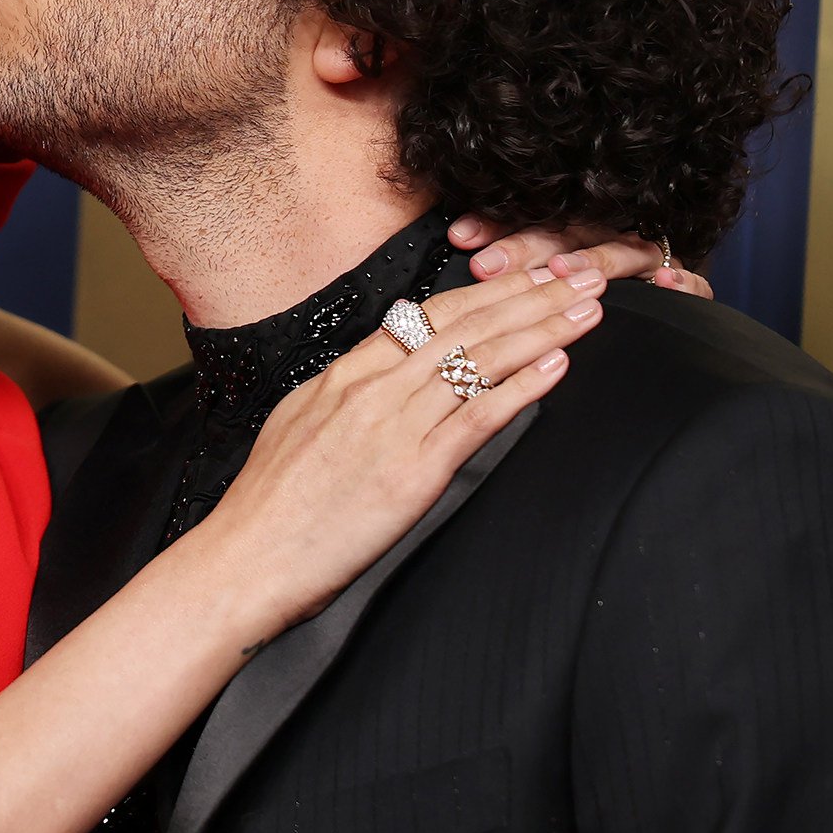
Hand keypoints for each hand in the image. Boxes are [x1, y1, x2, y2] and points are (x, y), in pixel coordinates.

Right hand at [193, 265, 601, 628]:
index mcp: (345, 375)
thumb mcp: (299, 425)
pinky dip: (522, 387)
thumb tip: (378, 377)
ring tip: (585, 309)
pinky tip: (556, 366)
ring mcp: (394, 427)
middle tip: (578, 274)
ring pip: (480, 360)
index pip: (428, 315)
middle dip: (530, 296)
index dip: (486, 290)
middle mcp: (373, 390)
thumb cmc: (269, 506)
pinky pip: (478, 417)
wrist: (247, 558)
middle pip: (465, 326)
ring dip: (542, 330)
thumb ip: (345, 396)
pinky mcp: (414, 473)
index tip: (527, 274)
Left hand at [449, 215, 713, 299]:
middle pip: (567, 235)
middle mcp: (604, 238)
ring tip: (563, 269)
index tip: (460, 236)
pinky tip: (663, 283)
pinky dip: (680, 281)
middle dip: (527, 248)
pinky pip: (687, 280)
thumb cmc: (578, 290)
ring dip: (592, 258)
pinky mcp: (680, 281)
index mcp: (566, 234)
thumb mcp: (539, 276)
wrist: (660, 291)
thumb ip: (499, 276)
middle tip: (490, 263)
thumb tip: (446, 265)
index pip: (527, 224)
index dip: (494, 228)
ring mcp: (644, 257)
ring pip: (619, 251)